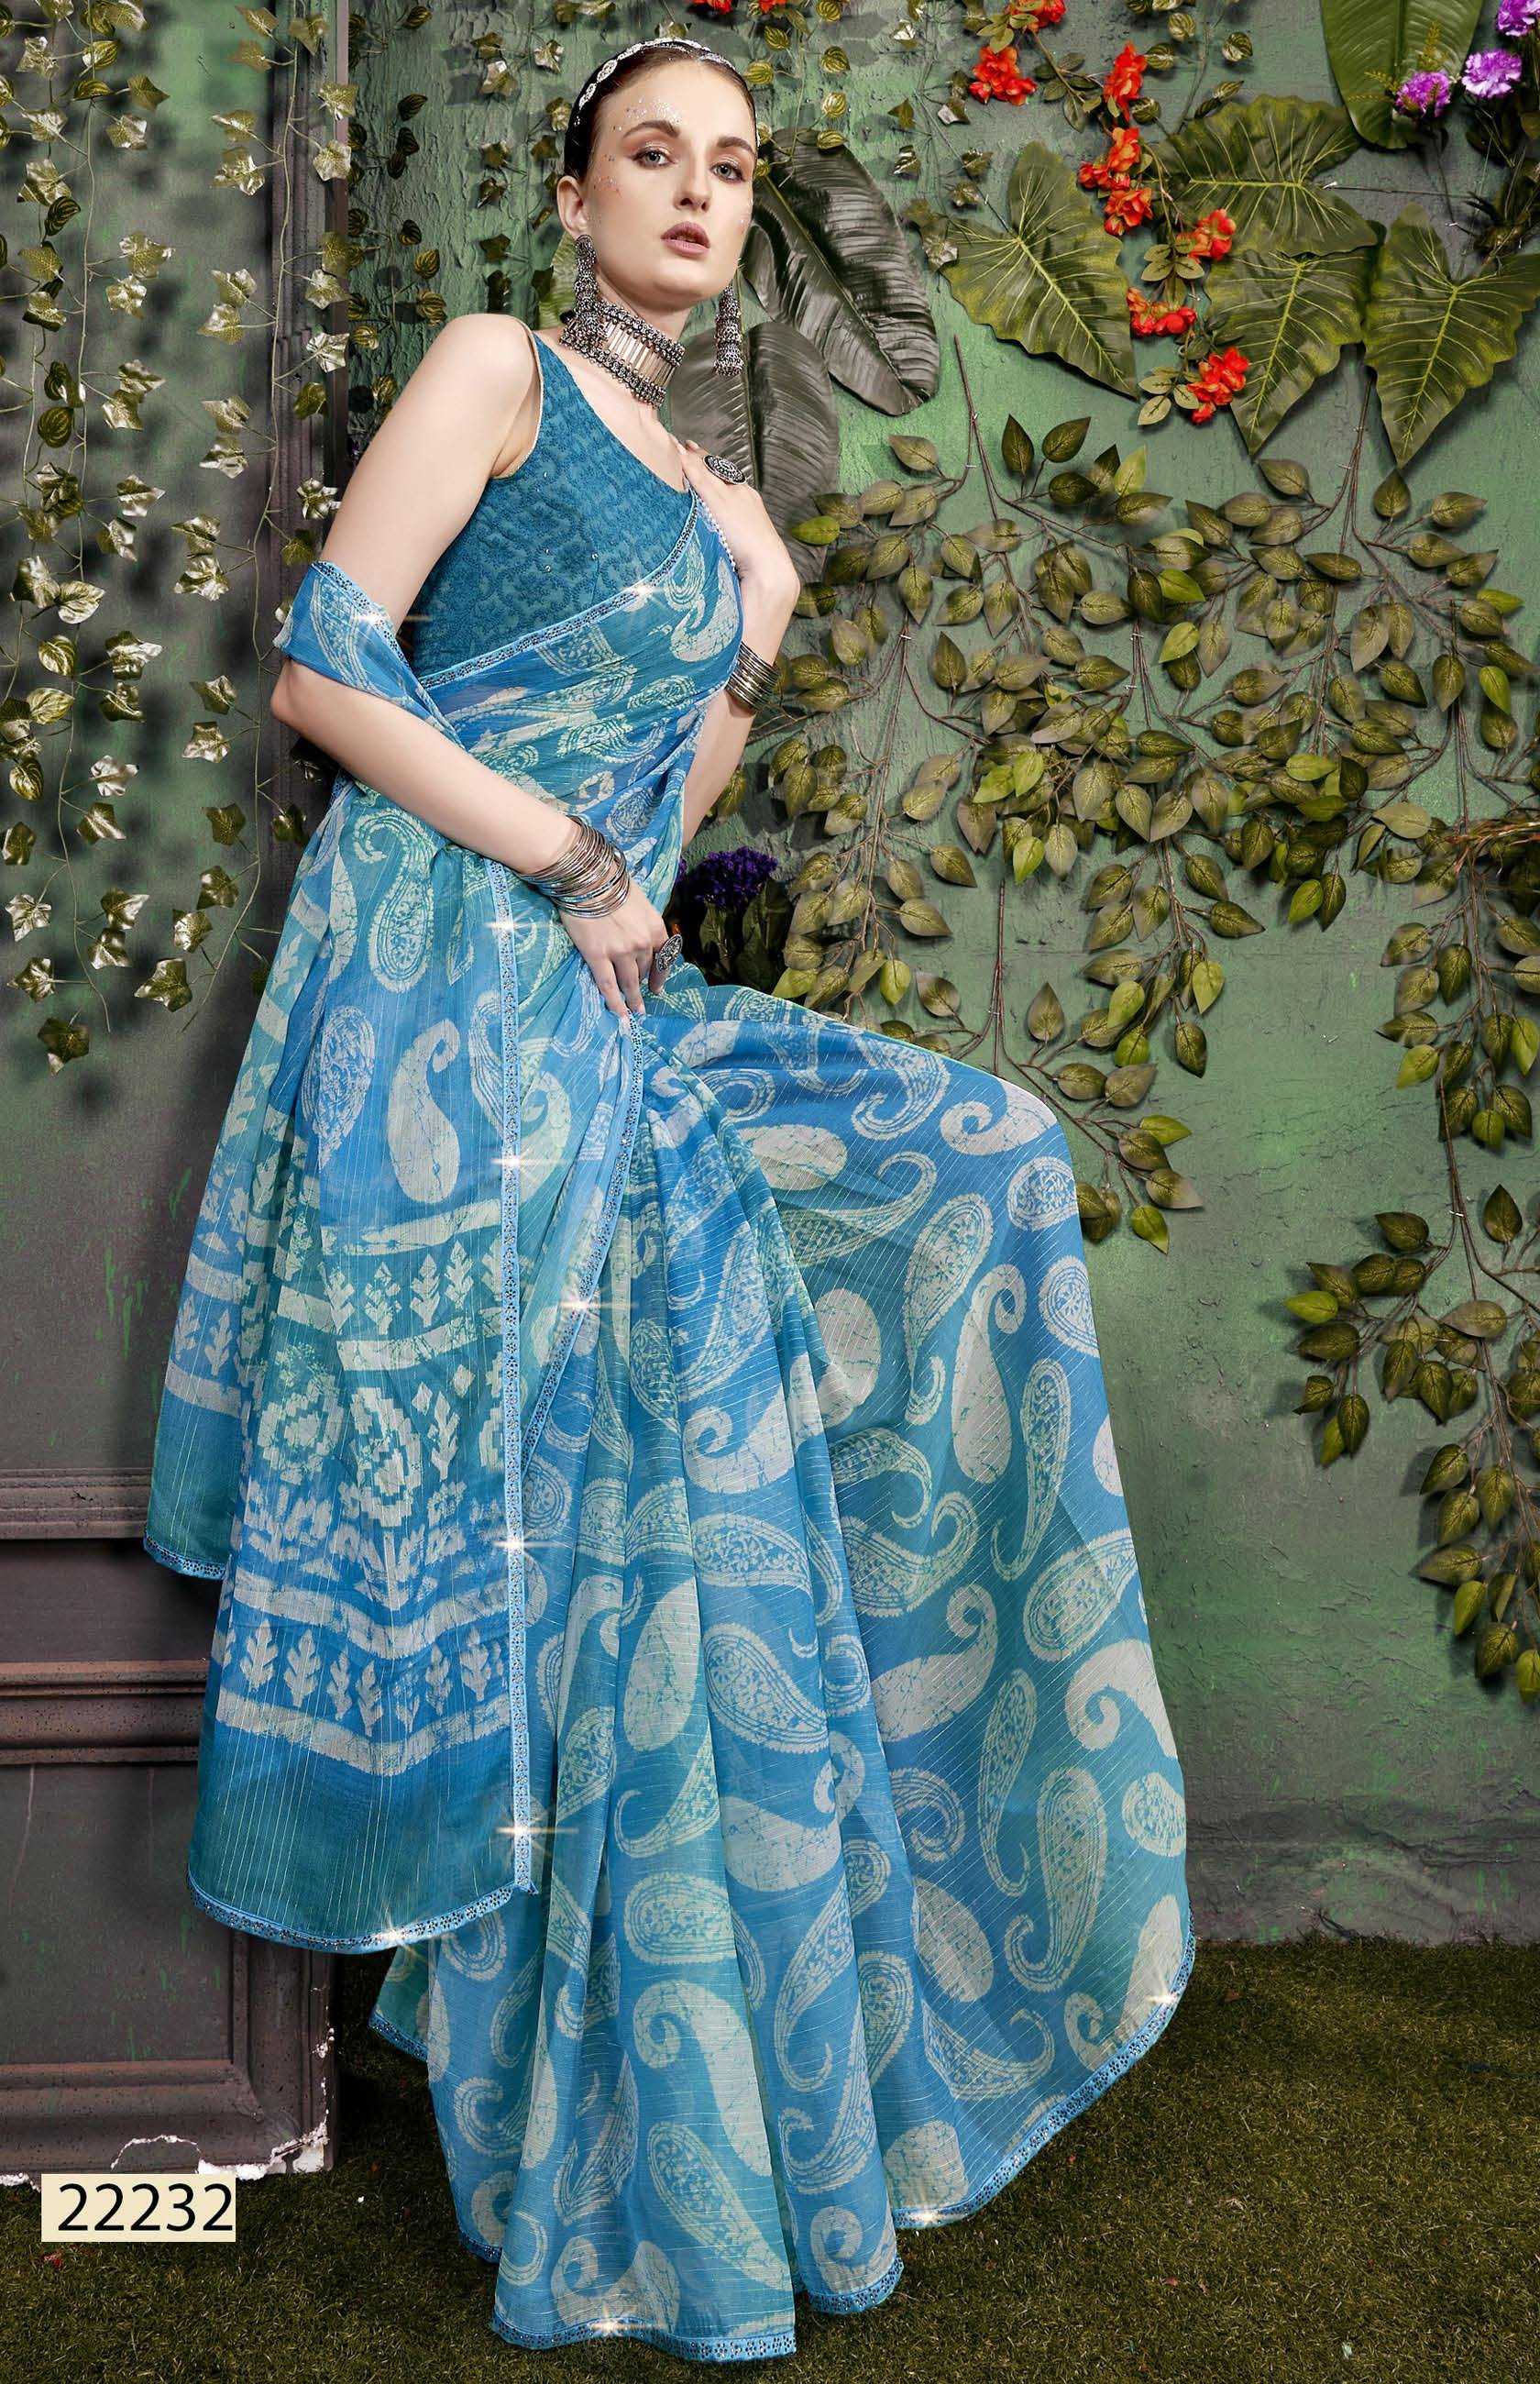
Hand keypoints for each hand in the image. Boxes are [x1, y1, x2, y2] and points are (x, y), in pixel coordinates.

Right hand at [558, 880, 672, 1018]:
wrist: (587, 878)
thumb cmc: (610, 881)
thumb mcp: (638, 899)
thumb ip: (641, 920)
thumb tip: (637, 932)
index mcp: (655, 927)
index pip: (664, 957)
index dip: (660, 974)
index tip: (658, 987)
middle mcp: (643, 942)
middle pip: (645, 970)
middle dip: (643, 984)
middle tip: (640, 998)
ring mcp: (621, 952)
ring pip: (629, 982)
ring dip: (632, 998)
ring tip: (633, 1012)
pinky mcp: (597, 956)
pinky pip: (608, 985)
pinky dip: (615, 1003)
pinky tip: (620, 1014)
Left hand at [674, 440, 799, 598]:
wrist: (768, 566)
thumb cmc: (758, 564)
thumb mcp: (745, 541)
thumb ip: (732, 531)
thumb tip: (719, 537)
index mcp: (748, 500)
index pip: (727, 477)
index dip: (711, 465)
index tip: (697, 453)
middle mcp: (741, 493)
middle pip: (717, 470)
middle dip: (699, 456)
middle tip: (681, 444)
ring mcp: (731, 496)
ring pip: (707, 471)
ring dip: (689, 458)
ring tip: (671, 445)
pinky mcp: (721, 503)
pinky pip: (702, 480)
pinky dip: (689, 468)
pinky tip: (677, 458)